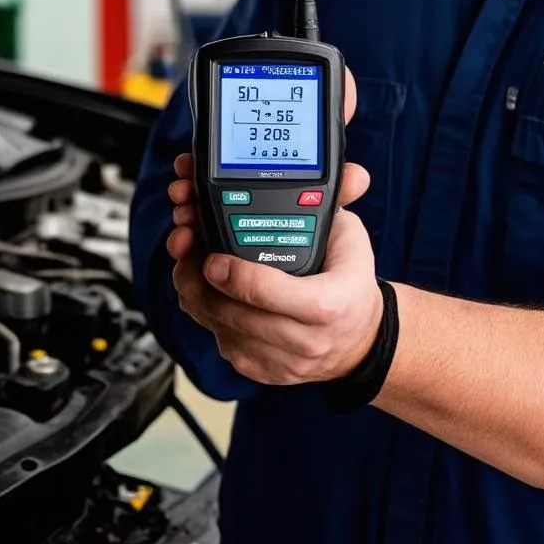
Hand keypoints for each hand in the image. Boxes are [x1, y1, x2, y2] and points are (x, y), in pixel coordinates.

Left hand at [167, 67, 383, 384]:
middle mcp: (304, 341)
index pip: (269, 295)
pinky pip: (221, 342)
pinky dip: (207, 315)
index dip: (234, 276)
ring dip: (195, 294)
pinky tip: (204, 288)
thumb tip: (353, 172)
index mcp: (327, 305)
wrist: (358, 338)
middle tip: (185, 246)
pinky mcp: (261, 371)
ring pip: (218, 329)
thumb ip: (340, 201)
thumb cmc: (350, 282)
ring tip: (187, 262)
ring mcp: (280, 362)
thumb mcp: (351, 237)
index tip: (213, 257)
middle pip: (233, 314)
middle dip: (199, 279)